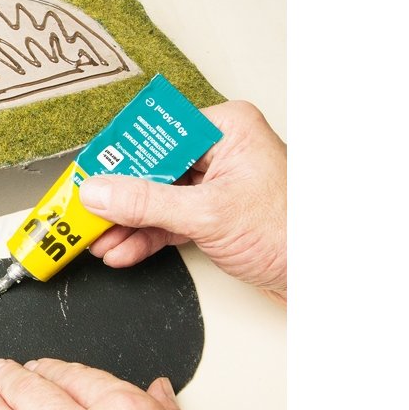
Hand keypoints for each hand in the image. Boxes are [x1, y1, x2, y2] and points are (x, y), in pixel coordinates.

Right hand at [78, 100, 286, 302]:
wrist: (324, 281)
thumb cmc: (293, 234)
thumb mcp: (207, 214)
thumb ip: (146, 203)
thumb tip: (99, 192)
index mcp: (226, 128)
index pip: (156, 133)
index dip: (119, 156)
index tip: (87, 175)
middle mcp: (221, 150)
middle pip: (152, 168)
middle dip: (118, 199)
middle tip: (84, 212)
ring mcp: (217, 185)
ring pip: (157, 198)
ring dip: (127, 223)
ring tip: (97, 240)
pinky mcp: (215, 216)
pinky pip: (169, 221)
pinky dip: (146, 237)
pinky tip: (123, 251)